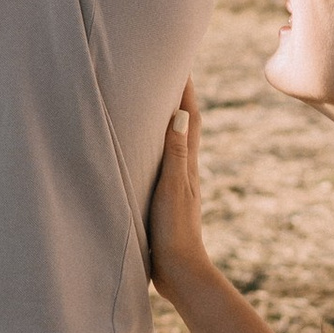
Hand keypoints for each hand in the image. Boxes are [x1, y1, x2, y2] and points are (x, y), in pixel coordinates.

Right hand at [147, 80, 208, 296]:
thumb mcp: (172, 188)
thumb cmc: (174, 230)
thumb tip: (180, 114)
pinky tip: (145, 150)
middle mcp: (184, 170)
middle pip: (183, 124)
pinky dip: (156, 146)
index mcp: (187, 164)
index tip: (180, 60)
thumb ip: (175, 153)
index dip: (185, 89)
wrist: (179, 272)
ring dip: (165, 120)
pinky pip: (161, 162)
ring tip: (153, 101)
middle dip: (177, 98)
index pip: (188, 117)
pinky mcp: (164, 199)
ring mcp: (175, 185)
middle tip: (166, 71)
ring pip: (172, 143)